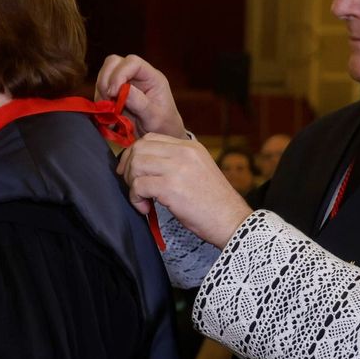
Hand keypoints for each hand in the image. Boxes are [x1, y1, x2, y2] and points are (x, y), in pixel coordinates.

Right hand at [95, 54, 185, 138]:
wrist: (161, 135)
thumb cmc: (164, 126)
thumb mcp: (155, 118)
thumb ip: (141, 103)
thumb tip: (123, 90)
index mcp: (152, 77)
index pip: (132, 62)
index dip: (119, 74)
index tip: (113, 93)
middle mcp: (137, 76)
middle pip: (114, 63)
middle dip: (106, 81)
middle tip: (107, 101)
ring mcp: (125, 83)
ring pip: (104, 75)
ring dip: (101, 93)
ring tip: (108, 112)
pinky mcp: (115, 93)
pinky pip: (100, 90)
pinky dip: (99, 102)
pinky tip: (107, 115)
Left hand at [118, 133, 253, 246]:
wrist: (231, 220)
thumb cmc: (213, 202)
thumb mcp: (196, 171)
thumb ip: (174, 163)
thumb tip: (142, 165)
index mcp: (189, 147)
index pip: (150, 138)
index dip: (134, 153)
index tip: (131, 171)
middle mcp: (183, 153)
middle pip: (139, 148)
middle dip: (128, 168)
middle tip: (134, 186)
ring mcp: (177, 168)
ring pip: (136, 165)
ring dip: (131, 184)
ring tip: (142, 199)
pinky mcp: (170, 187)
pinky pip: (138, 186)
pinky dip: (136, 199)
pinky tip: (145, 208)